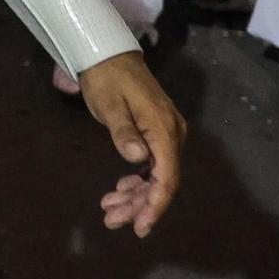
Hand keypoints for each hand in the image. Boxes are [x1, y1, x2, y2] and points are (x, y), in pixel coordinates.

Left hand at [78, 51, 184, 237]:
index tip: (140, 226)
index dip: (155, 205)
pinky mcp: (156, 133)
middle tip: (111, 220)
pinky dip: (136, 181)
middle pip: (161, 181)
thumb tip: (139, 159)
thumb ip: (124, 132)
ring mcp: (165, 134)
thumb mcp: (109, 104)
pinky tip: (119, 189)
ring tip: (109, 210)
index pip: (166, 178)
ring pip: (155, 176)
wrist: (107, 52)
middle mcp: (172, 135)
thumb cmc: (106, 77)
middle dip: (138, 205)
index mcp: (164, 130)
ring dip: (134, 196)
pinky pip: (152, 165)